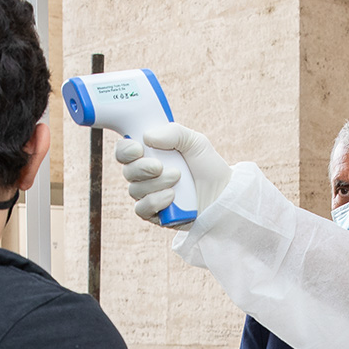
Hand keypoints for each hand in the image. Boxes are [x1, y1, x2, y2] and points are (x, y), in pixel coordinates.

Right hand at [115, 125, 231, 219]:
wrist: (224, 194)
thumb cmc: (208, 167)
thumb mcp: (195, 142)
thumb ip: (174, 133)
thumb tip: (147, 136)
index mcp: (150, 154)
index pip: (124, 151)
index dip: (125, 150)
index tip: (138, 148)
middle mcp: (145, 175)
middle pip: (127, 171)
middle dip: (142, 168)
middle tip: (160, 166)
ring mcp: (148, 195)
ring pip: (135, 190)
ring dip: (156, 184)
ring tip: (178, 179)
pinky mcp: (155, 215)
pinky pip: (142, 209)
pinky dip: (155, 201)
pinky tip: (172, 196)